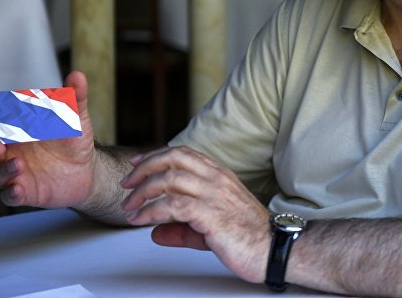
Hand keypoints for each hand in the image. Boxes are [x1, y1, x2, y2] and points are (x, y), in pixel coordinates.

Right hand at [0, 71, 96, 209]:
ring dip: (3, 170)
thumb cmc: (73, 138)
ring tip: (19, 165)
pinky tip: (18, 188)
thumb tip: (77, 76)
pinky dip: (11, 192)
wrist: (88, 168)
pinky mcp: (25, 191)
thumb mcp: (76, 116)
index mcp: (16, 128)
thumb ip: (74, 97)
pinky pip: (9, 195)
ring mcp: (15, 172)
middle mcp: (10, 150)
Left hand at [120, 146, 271, 283]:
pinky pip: (173, 206)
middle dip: (144, 168)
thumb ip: (182, 228)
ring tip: (130, 207)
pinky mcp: (210, 214)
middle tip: (128, 184)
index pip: (183, 153)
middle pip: (173, 158)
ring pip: (169, 179)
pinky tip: (141, 220)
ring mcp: (214, 194)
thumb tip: (157, 233)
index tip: (137, 164)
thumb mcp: (210, 228)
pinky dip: (151, 211)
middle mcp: (216, 179)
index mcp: (219, 175)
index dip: (156, 155)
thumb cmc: (248, 236)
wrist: (273, 249)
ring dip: (143, 192)